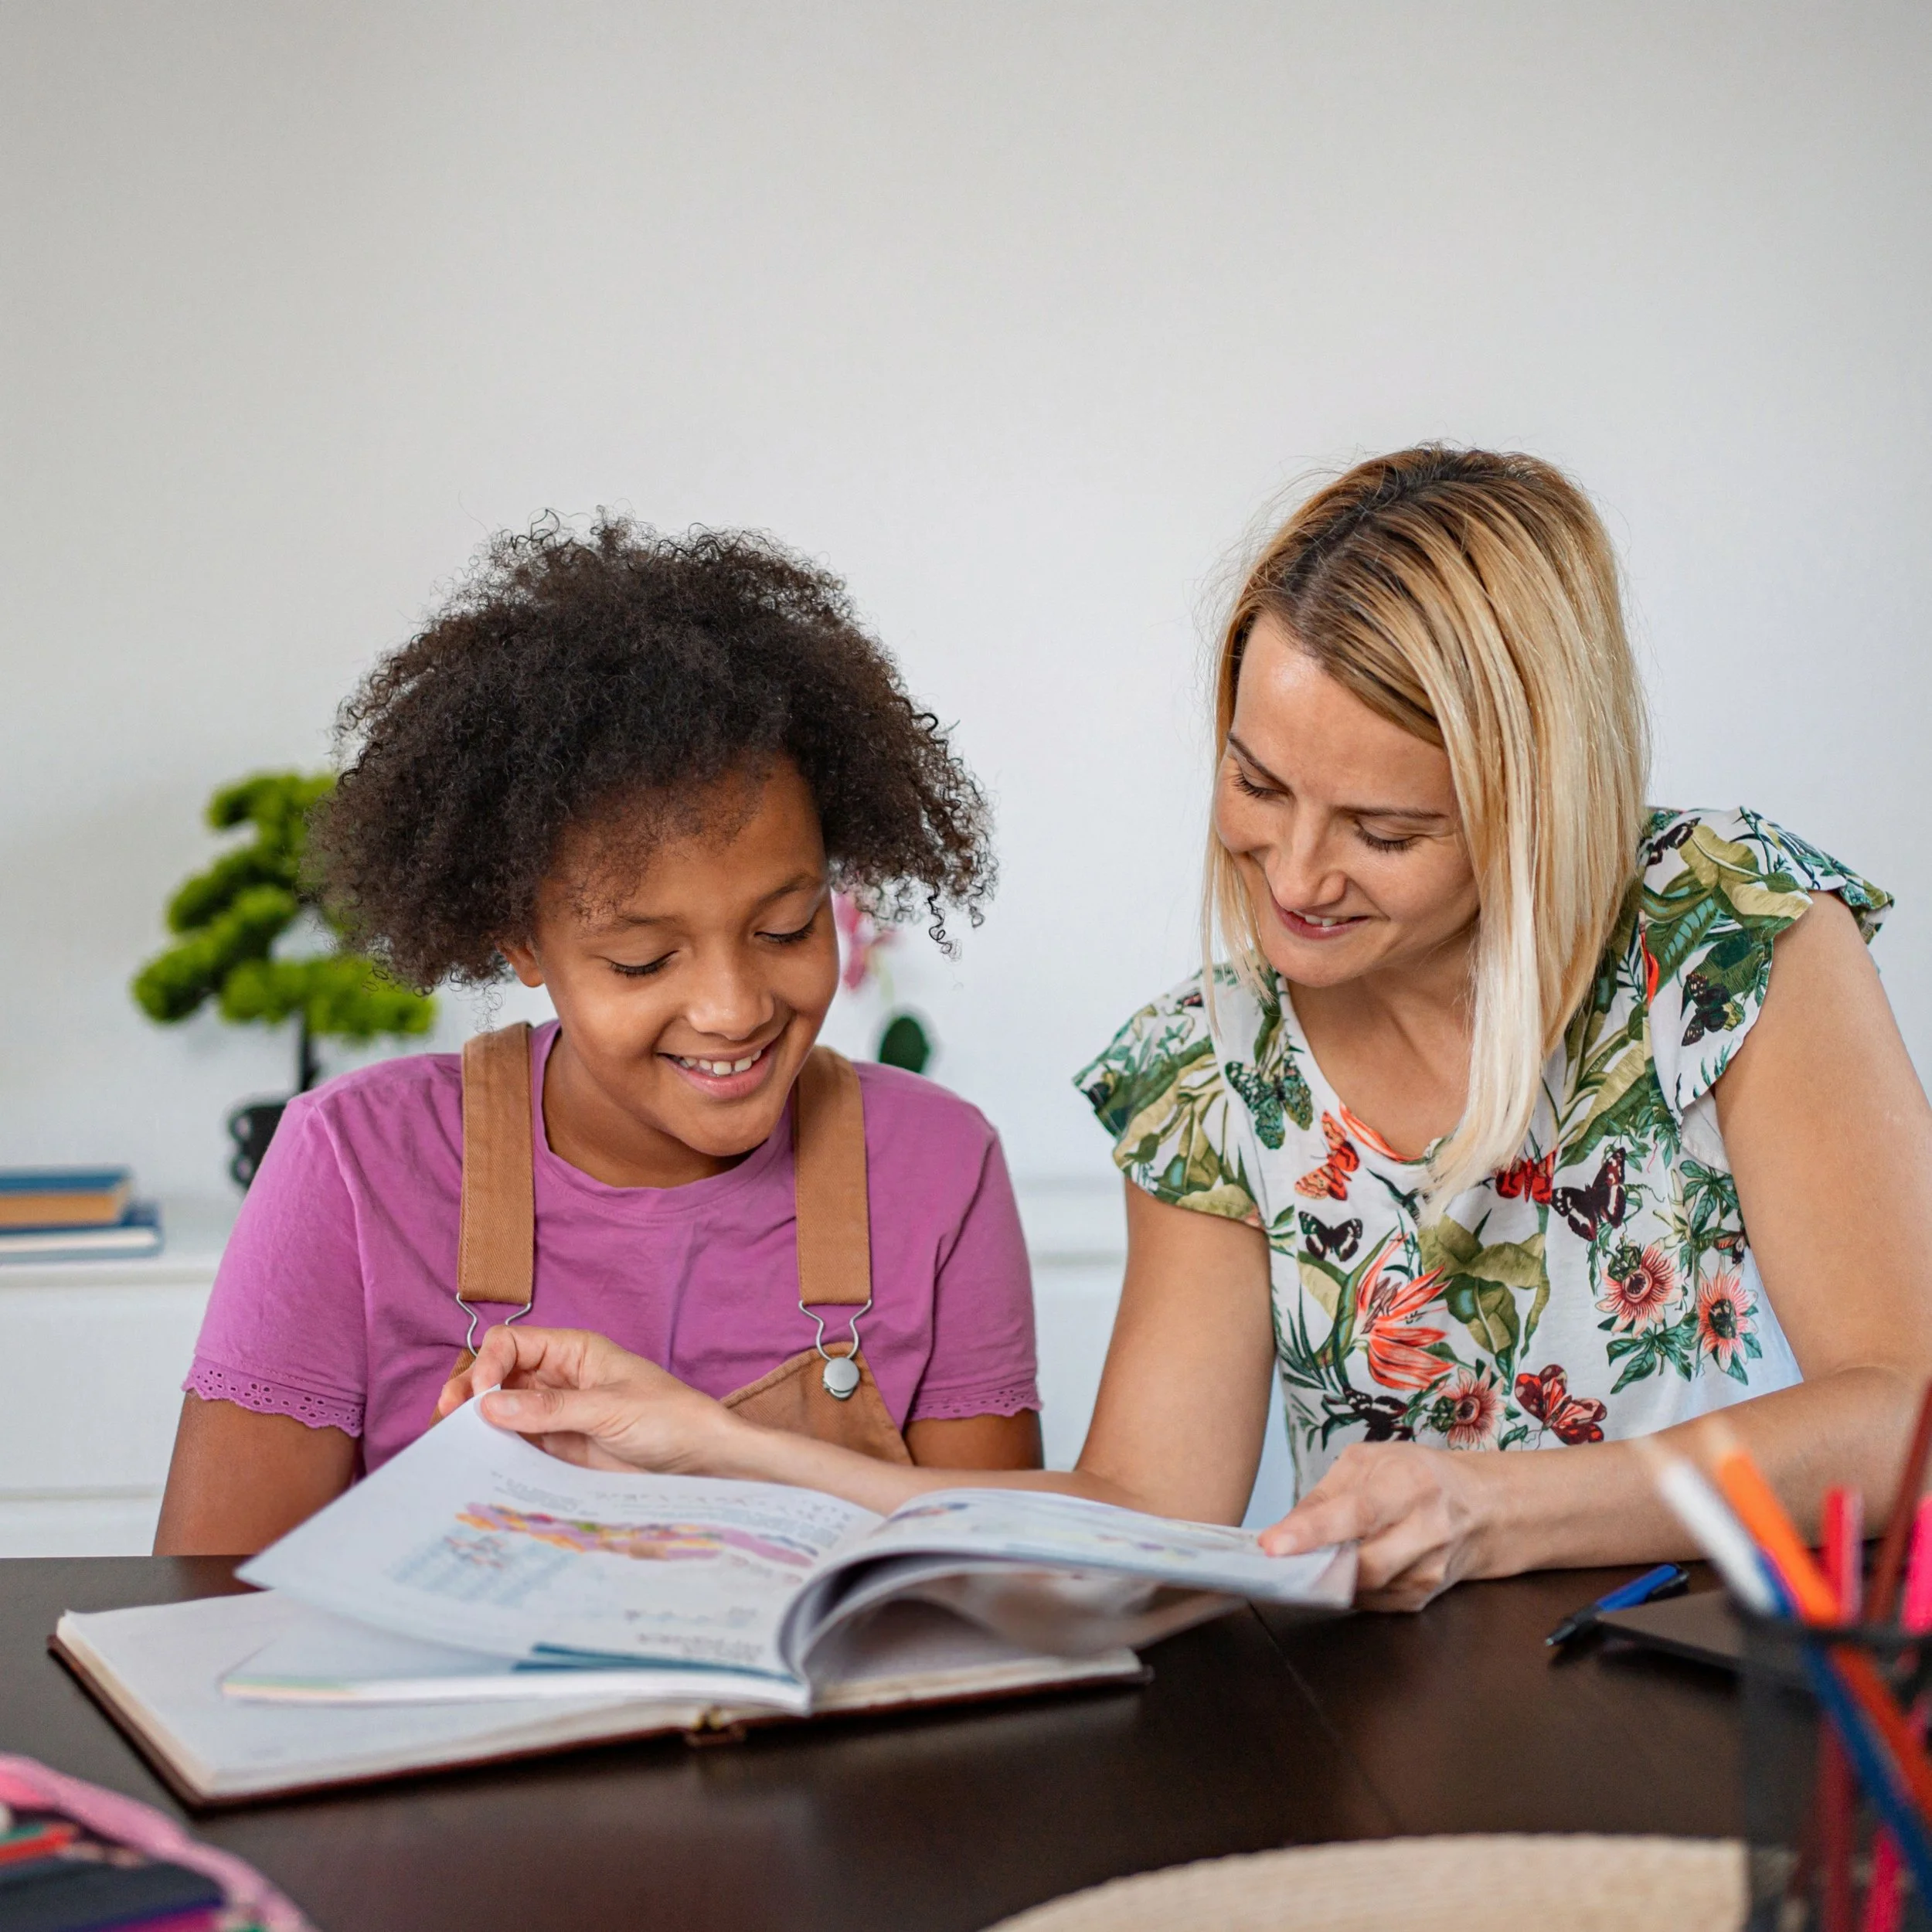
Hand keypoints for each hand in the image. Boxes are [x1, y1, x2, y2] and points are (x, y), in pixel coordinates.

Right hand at [433, 1325, 741, 1475]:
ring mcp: (557, 1415)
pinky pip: (519, 1444)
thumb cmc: (670, 1418)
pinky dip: (498, 1451)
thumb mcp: (610, 1409)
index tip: (480, 1397)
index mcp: (574, 1352)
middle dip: (471, 1393)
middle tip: (448, 1421)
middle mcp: (558, 1379)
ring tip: (454, 1446)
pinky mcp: (560, 1448)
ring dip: (478, 1425)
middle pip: (499, 1377)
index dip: (489, 1365)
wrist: (702, 1461)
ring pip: (503, 1412)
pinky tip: (480, 1464)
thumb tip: (489, 1406)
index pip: (512, 1344)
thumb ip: (551, 1410)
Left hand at [1257, 1441, 1494, 1611]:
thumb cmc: (1416, 1475)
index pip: (1356, 1513)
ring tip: (1311, 1558)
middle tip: (1281, 1559)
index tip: (1272, 1545)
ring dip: (1329, 1578)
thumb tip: (1283, 1531)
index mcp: (1409, 1483)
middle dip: (1316, 1565)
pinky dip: (1348, 1589)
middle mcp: (1427, 1529)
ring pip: (1364, 1589)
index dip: (1312, 1532)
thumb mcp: (1367, 1462)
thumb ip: (1324, 1495)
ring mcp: (1430, 1569)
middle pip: (1363, 1565)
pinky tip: (1342, 1569)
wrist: (1479, 1507)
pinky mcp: (1424, 1597)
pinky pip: (1372, 1603)